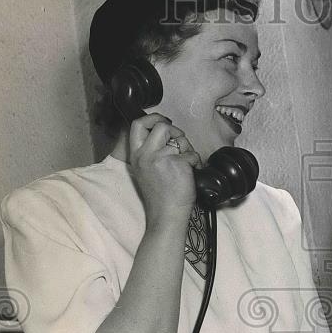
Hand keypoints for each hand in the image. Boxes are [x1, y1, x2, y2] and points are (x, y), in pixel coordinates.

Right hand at [127, 113, 202, 227]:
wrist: (166, 215)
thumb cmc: (160, 195)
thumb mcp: (145, 169)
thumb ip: (151, 151)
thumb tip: (167, 133)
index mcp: (136, 155)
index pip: (137, 124)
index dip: (152, 117)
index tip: (163, 121)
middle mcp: (145, 154)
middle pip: (161, 125)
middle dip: (174, 130)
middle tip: (179, 141)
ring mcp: (161, 158)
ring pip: (180, 138)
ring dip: (187, 147)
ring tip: (185, 162)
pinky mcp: (178, 164)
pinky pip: (192, 153)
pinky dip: (195, 161)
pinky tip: (191, 173)